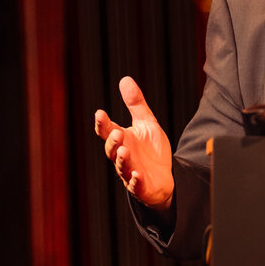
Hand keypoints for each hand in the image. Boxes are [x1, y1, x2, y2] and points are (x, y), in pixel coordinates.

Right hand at [94, 76, 174, 208]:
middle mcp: (122, 156)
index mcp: (121, 139)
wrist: (164, 176)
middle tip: (117, 133)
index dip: (102, 124)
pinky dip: (135, 180)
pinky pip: (136, 185)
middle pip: (112, 149)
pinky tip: (137, 174)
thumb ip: (136, 104)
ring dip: (122, 159)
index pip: (107, 131)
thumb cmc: (151, 150)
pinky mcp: (141, 186)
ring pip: (122, 167)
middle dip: (113, 142)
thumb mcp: (146, 123)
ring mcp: (130, 172)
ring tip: (124, 151)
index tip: (100, 113)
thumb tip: (125, 79)